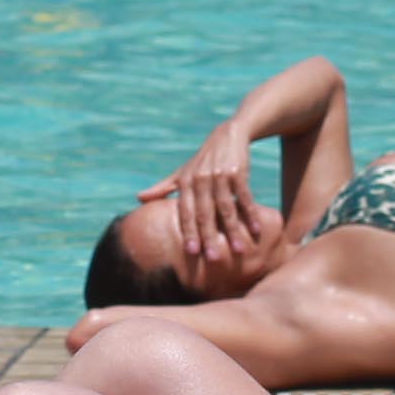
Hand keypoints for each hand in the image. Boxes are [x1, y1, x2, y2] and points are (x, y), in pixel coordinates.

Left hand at [147, 121, 269, 274]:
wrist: (228, 135)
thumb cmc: (202, 160)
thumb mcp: (182, 172)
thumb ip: (163, 188)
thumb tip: (138, 199)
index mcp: (185, 182)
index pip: (185, 212)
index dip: (188, 232)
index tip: (191, 252)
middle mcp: (200, 179)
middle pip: (205, 213)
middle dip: (209, 237)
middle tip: (213, 258)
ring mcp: (219, 176)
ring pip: (226, 208)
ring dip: (233, 230)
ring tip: (239, 250)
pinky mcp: (237, 172)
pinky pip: (245, 198)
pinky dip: (251, 214)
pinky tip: (256, 230)